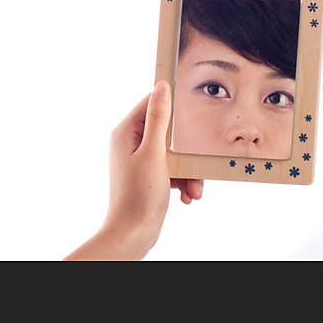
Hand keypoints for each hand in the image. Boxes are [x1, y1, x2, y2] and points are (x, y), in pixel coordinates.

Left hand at [65, 80, 202, 259]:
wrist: (133, 234)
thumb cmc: (139, 196)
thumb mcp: (154, 154)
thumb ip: (158, 120)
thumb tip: (161, 87)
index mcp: (125, 133)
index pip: (150, 104)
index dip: (172, 104)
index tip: (194, 105)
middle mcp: (130, 143)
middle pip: (167, 132)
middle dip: (186, 151)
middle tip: (197, 163)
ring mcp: (139, 161)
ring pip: (173, 155)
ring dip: (188, 171)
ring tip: (194, 190)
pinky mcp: (149, 177)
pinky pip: (172, 171)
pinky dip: (183, 182)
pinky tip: (187, 197)